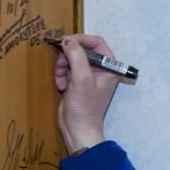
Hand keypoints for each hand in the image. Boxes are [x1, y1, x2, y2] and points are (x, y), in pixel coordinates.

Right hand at [53, 34, 120, 152]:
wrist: (78, 130)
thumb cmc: (85, 107)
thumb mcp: (81, 79)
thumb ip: (76, 57)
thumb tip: (67, 41)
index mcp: (109, 67)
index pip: (97, 43)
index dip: (81, 39)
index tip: (65, 41)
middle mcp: (101, 70)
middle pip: (82, 50)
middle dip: (68, 56)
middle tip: (60, 64)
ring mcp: (89, 76)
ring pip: (73, 59)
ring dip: (63, 66)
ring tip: (60, 79)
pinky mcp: (78, 83)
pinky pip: (68, 70)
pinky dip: (62, 75)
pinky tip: (61, 86)